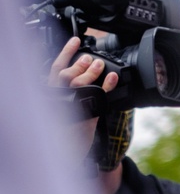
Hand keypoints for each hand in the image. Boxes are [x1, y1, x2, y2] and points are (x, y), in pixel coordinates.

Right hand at [48, 37, 119, 154]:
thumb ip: (65, 91)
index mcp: (51, 95)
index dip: (65, 52)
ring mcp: (72, 106)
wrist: (69, 153)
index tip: (75, 40)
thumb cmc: (65, 130)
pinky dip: (108, 84)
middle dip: (80, 63)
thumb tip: (78, 73)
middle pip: (67, 74)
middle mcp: (59, 99)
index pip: (55, 68)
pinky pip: (99, 94)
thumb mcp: (60, 108)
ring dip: (92, 71)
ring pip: (80, 82)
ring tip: (100, 64)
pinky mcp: (87, 114)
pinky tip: (114, 77)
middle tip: (91, 58)